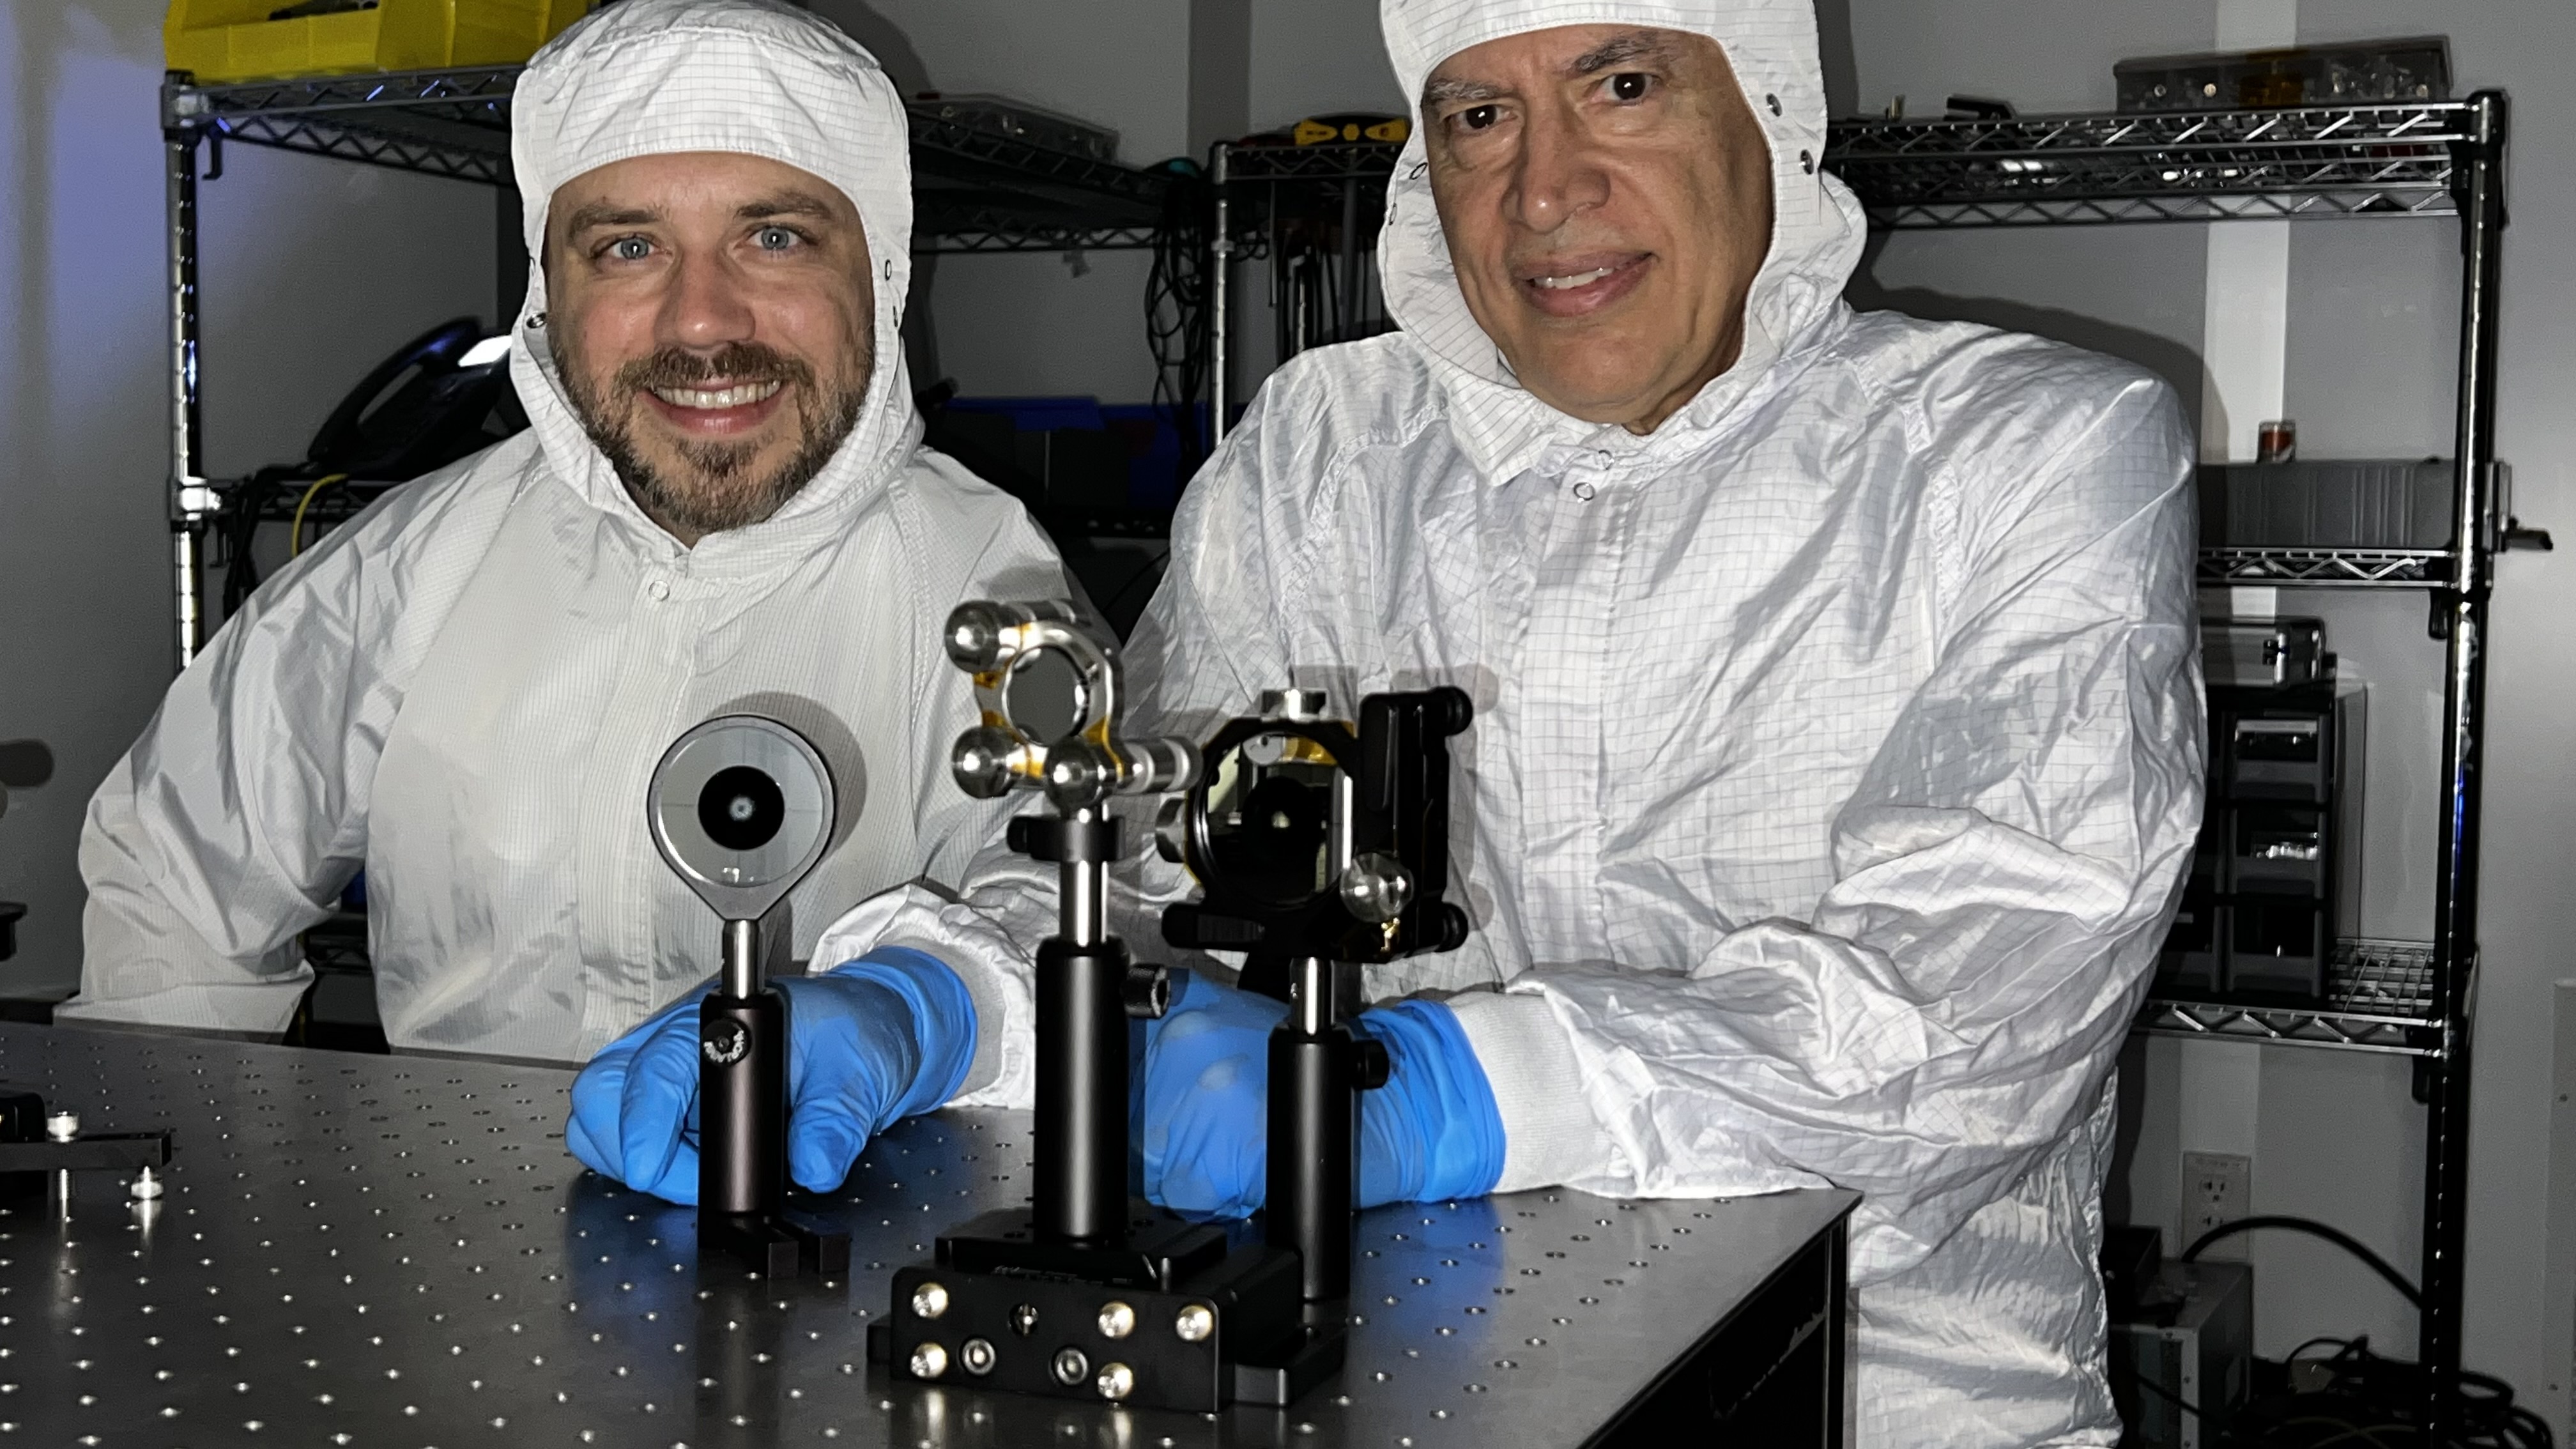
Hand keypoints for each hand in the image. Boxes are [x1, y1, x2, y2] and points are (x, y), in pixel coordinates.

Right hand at [565, 948, 976, 1204]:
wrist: (870, 1034)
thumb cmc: (859, 1032)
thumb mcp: (862, 1070)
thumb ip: (836, 1120)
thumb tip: (811, 1165)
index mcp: (725, 1022)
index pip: (655, 1069)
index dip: (645, 1126)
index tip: (654, 1171)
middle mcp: (683, 1043)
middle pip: (603, 1093)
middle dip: (628, 1150)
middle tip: (687, 1185)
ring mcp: (672, 1075)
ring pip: (602, 1119)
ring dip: (631, 1161)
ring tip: (693, 1182)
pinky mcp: (673, 1106)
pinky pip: (626, 1139)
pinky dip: (644, 1166)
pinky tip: (690, 1177)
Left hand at [1139, 974, 1505, 1216]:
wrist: (1394, 1101)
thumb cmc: (1330, 1068)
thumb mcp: (1247, 1021)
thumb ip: (1187, 1034)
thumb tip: (1135, 1062)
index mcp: (1187, 1008)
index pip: (1117, 1064)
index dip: (1132, 1097)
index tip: (1149, 1111)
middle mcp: (1185, 1045)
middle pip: (1129, 1117)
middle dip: (1159, 1138)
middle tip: (1209, 1134)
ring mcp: (1199, 1101)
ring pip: (1150, 1161)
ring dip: (1178, 1171)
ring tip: (1230, 1151)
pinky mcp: (1218, 1159)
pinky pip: (1185, 1194)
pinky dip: (1207, 1196)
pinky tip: (1241, 1173)